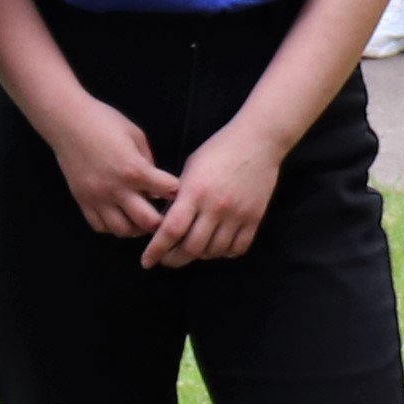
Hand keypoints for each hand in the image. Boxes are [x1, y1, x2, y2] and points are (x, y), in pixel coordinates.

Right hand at [35, 91, 176, 242]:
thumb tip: (155, 182)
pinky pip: (99, 226)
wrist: (67, 122)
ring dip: (136, 228)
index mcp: (135, 169)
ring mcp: (98, 198)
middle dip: (160, 219)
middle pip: (147, 222)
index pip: (168, 190)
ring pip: (123, 230)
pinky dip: (112, 226)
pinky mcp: (82, 201)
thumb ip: (148, 161)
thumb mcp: (136, 134)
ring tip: (139, 219)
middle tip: (161, 214)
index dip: (175, 190)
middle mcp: (117, 189)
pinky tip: (117, 216)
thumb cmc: (104, 121)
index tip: (174, 190)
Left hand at [146, 113, 285, 267]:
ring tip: (191, 250)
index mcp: (194, 192)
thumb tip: (165, 223)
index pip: (171, 230)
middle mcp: (215, 207)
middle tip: (166, 260)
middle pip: (191, 248)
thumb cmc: (218, 150)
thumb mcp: (190, 169)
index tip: (147, 261)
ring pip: (214, 251)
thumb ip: (179, 197)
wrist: (257, 142)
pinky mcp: (254, 218)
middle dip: (174, 259)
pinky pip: (238, 248)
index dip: (156, 250)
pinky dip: (224, 253)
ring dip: (199, 256)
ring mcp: (237, 215)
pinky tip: (217, 247)